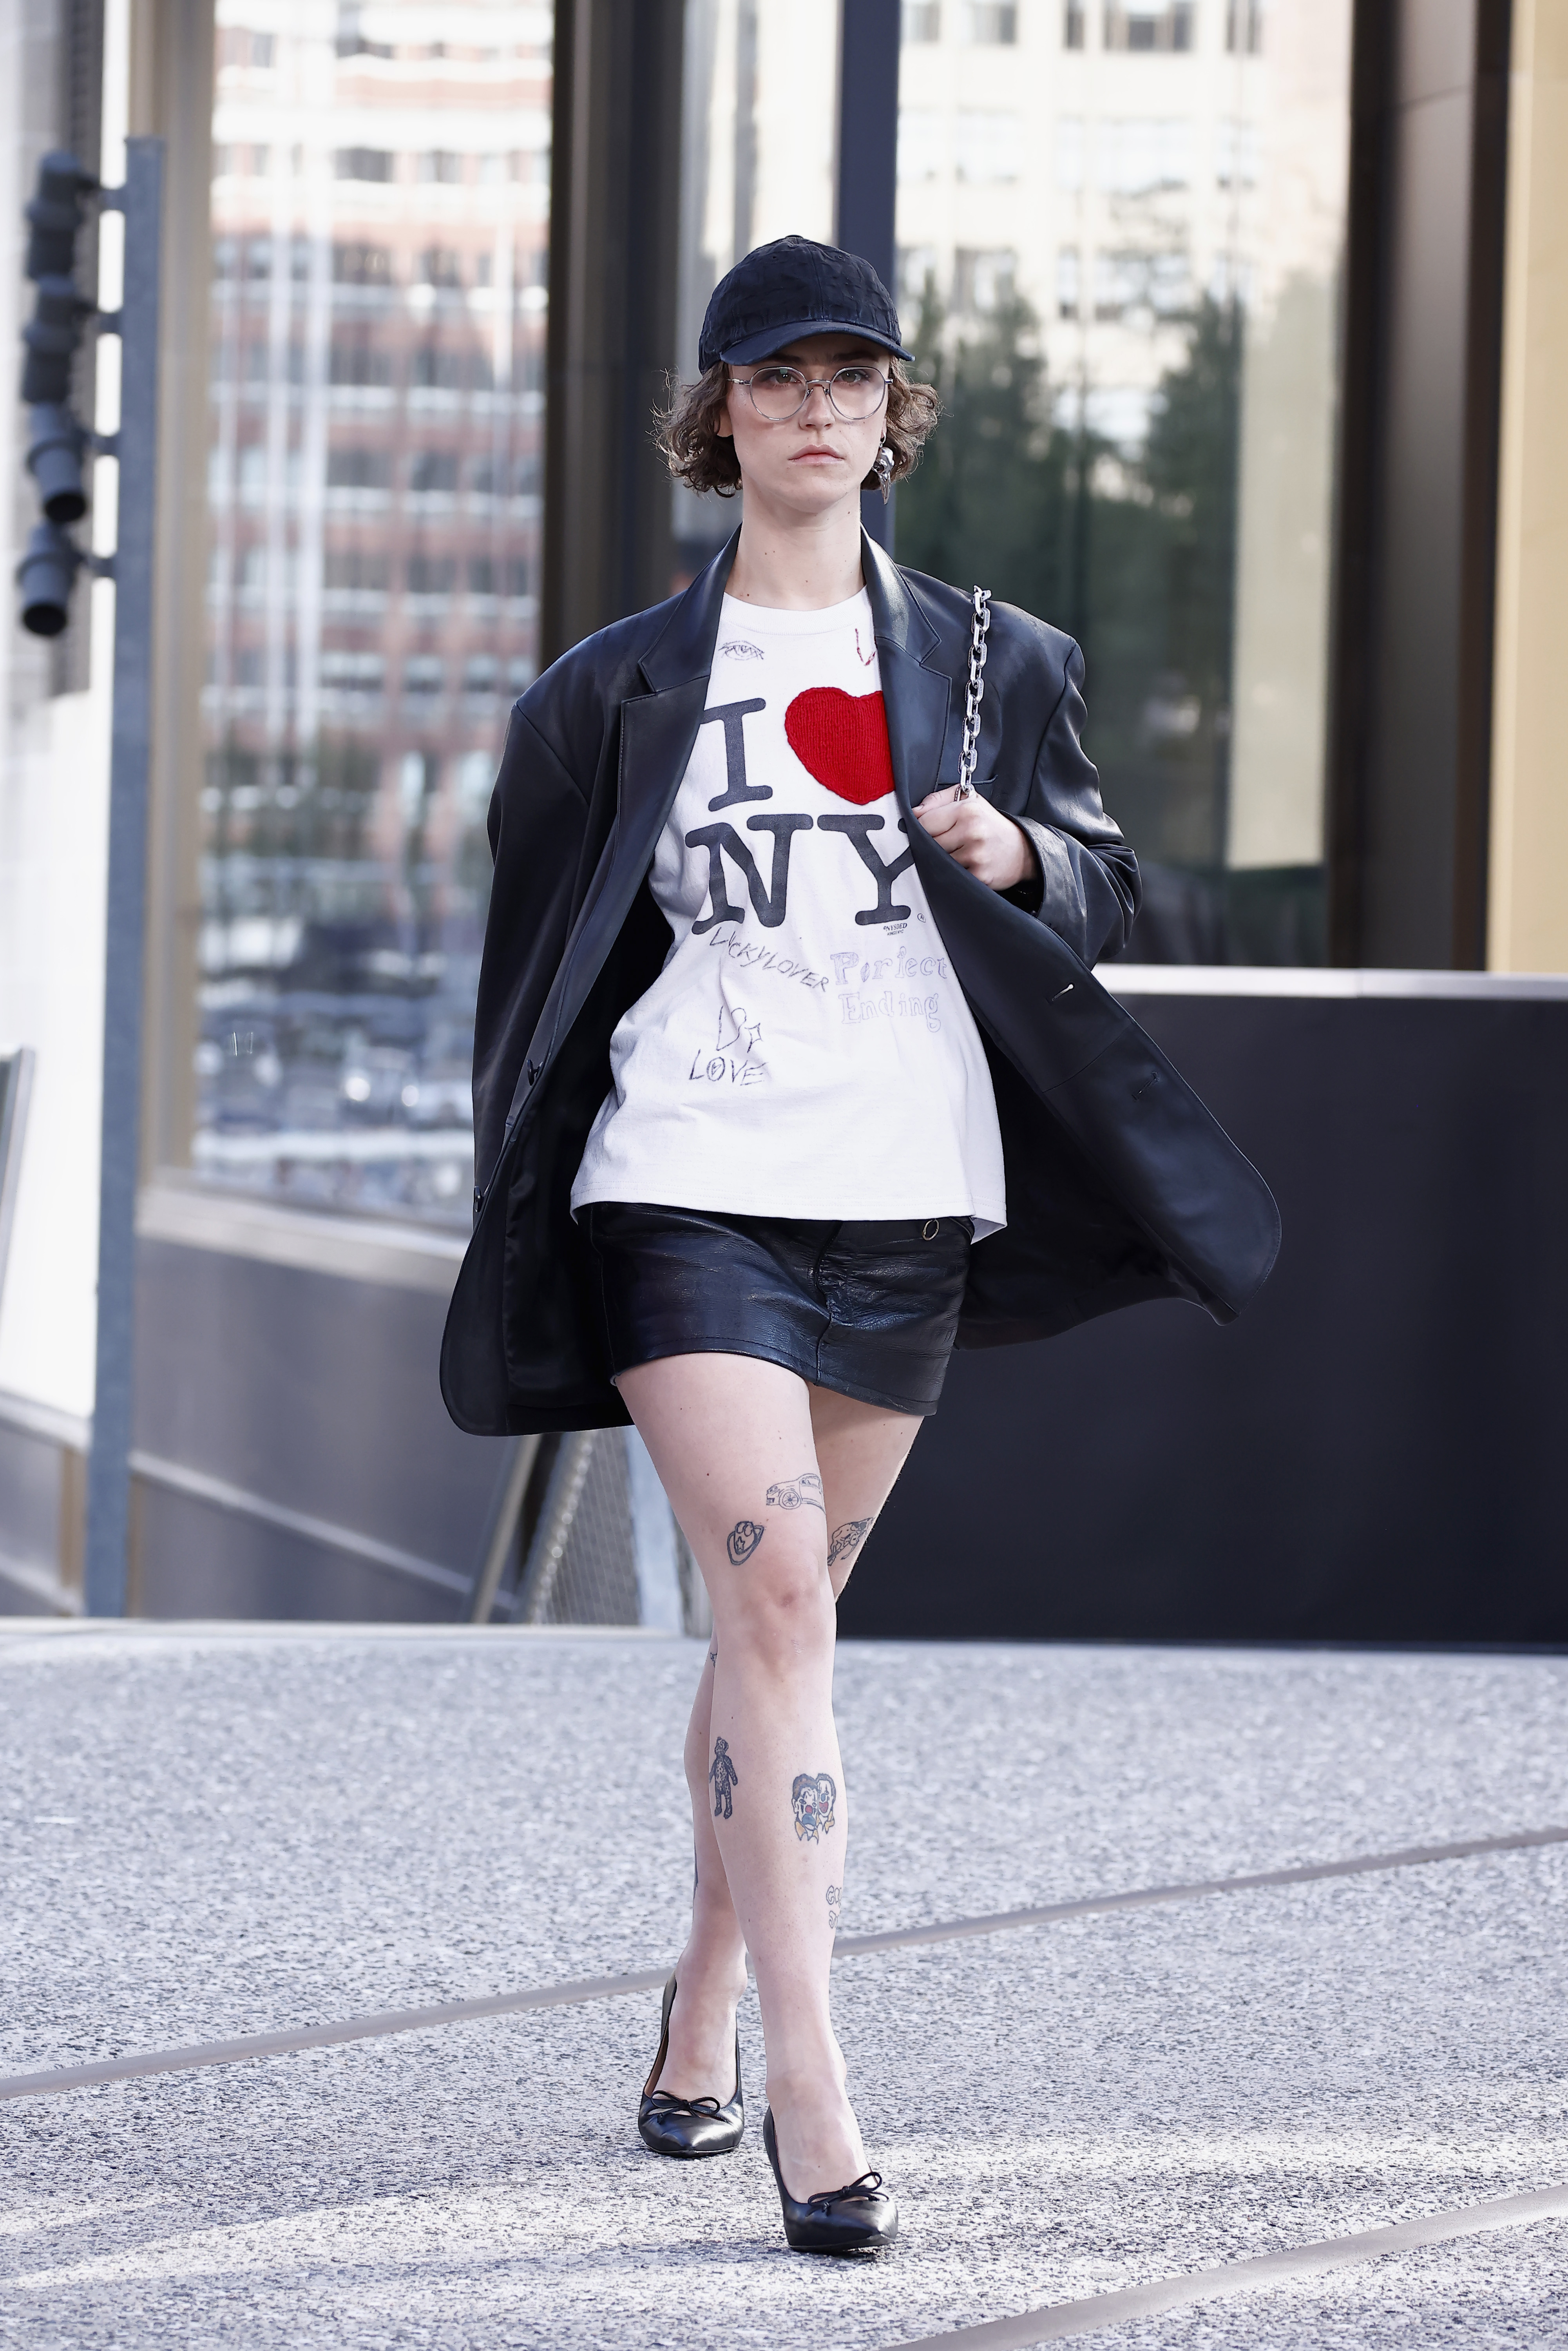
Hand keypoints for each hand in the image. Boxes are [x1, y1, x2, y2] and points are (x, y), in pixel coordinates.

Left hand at [913, 786, 1038, 892]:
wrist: (1022, 851)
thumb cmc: (991, 825)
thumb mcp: (970, 801)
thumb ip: (939, 800)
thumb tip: (914, 812)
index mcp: (967, 810)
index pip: (924, 822)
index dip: (921, 829)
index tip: (928, 831)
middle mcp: (972, 831)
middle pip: (928, 844)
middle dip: (930, 846)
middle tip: (944, 844)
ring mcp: (975, 855)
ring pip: (937, 862)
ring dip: (940, 862)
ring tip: (956, 854)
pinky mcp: (978, 876)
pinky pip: (950, 877)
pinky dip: (952, 874)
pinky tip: (962, 867)